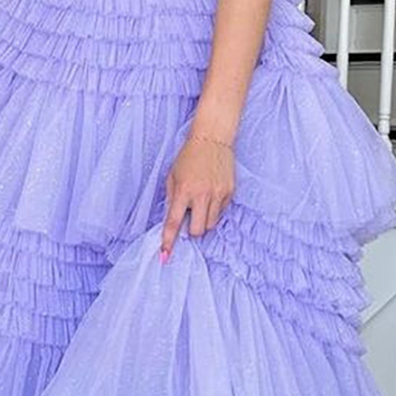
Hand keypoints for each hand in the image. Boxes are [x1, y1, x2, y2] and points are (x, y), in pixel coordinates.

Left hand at [160, 133, 234, 260]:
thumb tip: (172, 223)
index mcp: (184, 190)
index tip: (165, 256)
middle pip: (197, 230)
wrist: (212, 139)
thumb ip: (172, 200)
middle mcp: (202, 194)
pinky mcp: (229, 192)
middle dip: (191, 230)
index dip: (168, 241)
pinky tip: (210, 196)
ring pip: (210, 224)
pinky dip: (214, 211)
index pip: (174, 222)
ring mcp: (218, 194)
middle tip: (189, 218)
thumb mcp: (172, 177)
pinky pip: (220, 213)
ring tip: (200, 204)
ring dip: (203, 221)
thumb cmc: (188, 157)